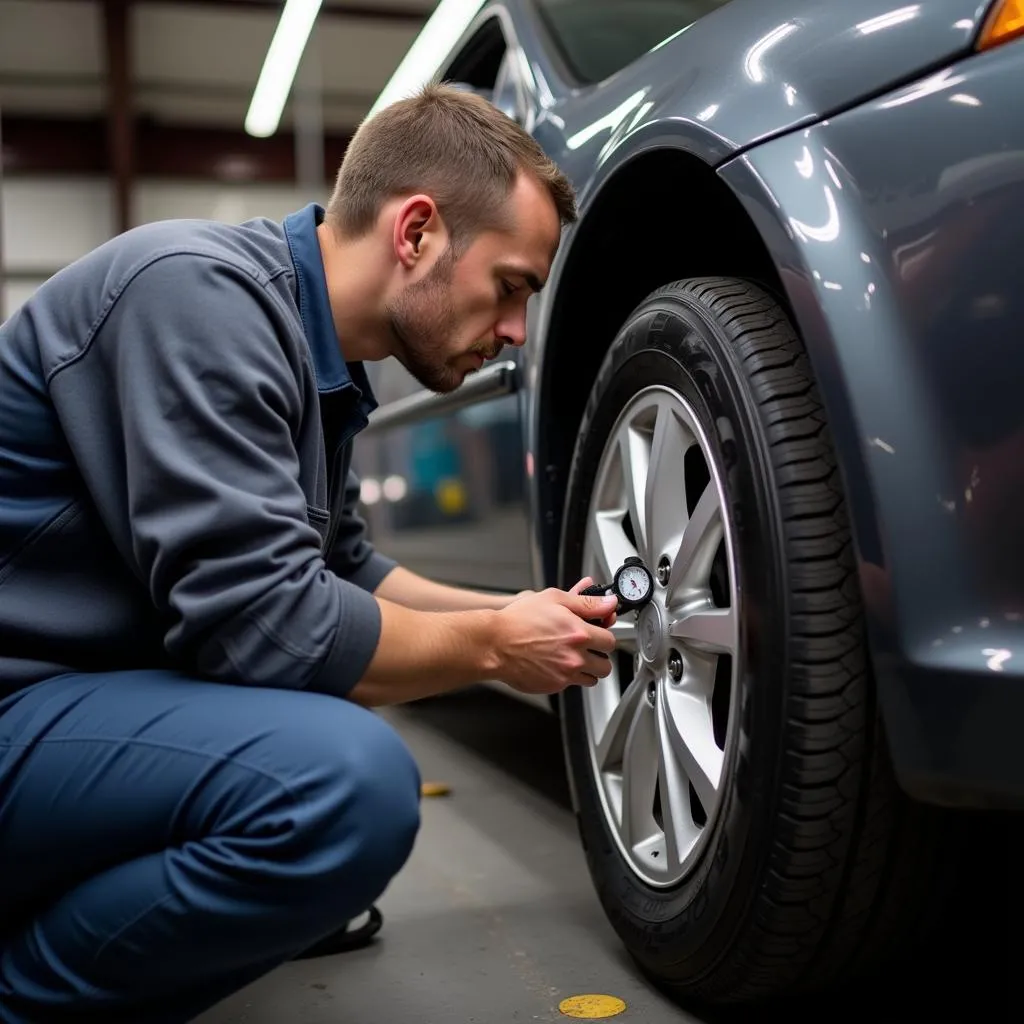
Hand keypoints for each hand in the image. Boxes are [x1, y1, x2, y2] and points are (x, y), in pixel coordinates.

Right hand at [491, 578, 617, 694]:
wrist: (495, 644)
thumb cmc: (518, 620)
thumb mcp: (554, 599)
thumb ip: (586, 602)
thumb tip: (609, 603)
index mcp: (579, 633)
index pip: (610, 641)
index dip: (603, 635)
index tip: (596, 633)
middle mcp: (575, 656)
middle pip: (606, 664)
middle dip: (599, 655)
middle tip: (587, 647)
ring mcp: (565, 673)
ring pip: (593, 678)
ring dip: (588, 669)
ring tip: (573, 657)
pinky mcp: (554, 686)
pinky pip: (573, 684)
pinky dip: (569, 676)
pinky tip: (556, 663)